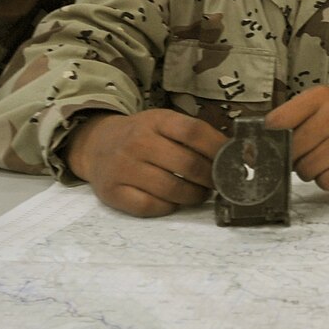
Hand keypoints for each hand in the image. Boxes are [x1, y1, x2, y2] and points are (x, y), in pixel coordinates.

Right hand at [65, 108, 226, 216]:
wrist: (96, 145)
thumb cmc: (141, 136)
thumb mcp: (162, 123)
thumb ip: (192, 134)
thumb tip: (231, 153)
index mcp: (155, 121)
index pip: (193, 132)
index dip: (218, 148)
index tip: (232, 159)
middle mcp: (138, 142)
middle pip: (187, 164)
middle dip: (210, 178)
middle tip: (217, 183)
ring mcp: (123, 168)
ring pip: (171, 189)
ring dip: (193, 195)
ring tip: (199, 193)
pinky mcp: (113, 192)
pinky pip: (150, 207)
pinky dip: (168, 207)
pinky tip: (174, 201)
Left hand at [265, 86, 328, 190]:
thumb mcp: (323, 103)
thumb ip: (293, 117)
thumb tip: (258, 148)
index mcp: (321, 97)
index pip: (278, 121)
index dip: (270, 138)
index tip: (270, 144)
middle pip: (292, 151)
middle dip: (293, 158)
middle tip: (306, 152)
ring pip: (307, 170)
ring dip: (310, 170)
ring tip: (323, 159)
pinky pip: (326, 182)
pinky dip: (326, 180)